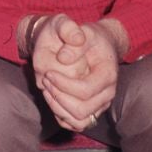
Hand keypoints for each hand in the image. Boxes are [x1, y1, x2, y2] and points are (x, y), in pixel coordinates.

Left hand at [30, 15, 125, 130]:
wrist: (98, 44)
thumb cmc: (89, 36)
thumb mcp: (81, 28)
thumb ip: (71, 35)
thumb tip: (63, 58)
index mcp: (107, 75)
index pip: (85, 90)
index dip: (63, 84)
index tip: (48, 72)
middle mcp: (106, 94)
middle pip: (82, 110)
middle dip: (58, 96)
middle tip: (45, 79)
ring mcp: (100, 104)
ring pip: (79, 121)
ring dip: (57, 107)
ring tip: (46, 88)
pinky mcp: (92, 109)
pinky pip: (76, 123)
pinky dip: (61, 114)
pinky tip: (51, 96)